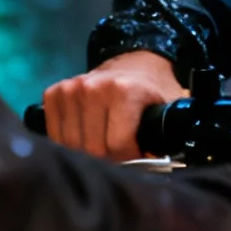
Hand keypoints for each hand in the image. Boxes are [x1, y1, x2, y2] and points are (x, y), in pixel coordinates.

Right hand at [40, 51, 185, 160]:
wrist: (135, 62)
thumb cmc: (155, 91)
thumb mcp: (173, 108)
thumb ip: (175, 134)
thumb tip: (174, 168)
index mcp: (124, 91)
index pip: (117, 146)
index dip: (130, 160)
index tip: (140, 158)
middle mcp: (93, 87)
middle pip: (92, 149)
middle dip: (109, 161)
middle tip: (123, 158)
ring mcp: (71, 89)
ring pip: (71, 145)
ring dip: (87, 154)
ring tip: (105, 148)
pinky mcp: (55, 93)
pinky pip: (54, 133)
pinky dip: (68, 142)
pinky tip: (85, 137)